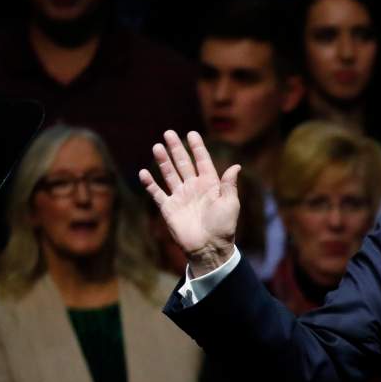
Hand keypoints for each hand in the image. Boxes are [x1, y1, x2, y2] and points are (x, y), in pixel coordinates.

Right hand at [138, 130, 240, 276]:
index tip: (192, 133)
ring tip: (157, 147)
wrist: (208, 248)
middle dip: (176, 149)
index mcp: (210, 185)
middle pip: (183, 164)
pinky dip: (150, 183)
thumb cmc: (223, 226)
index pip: (203, 162)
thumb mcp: (230, 203)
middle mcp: (194, 188)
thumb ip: (229, 184)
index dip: (197, 148)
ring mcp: (180, 197)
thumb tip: (236, 166)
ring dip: (163, 161)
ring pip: (169, 174)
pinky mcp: (169, 208)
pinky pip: (157, 193)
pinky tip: (144, 172)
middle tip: (169, 133)